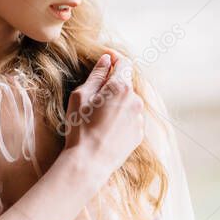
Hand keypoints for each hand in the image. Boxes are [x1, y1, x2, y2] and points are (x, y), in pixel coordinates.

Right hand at [64, 52, 144, 175]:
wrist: (89, 162)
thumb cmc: (80, 128)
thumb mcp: (81, 96)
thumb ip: (96, 75)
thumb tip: (106, 60)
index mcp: (120, 87)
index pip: (123, 63)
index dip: (114, 58)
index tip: (105, 59)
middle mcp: (135, 100)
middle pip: (125, 83)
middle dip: (112, 85)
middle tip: (93, 96)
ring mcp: (139, 118)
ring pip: (128, 101)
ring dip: (117, 102)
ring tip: (98, 117)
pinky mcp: (139, 133)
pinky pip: (131, 118)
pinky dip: (121, 118)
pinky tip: (106, 128)